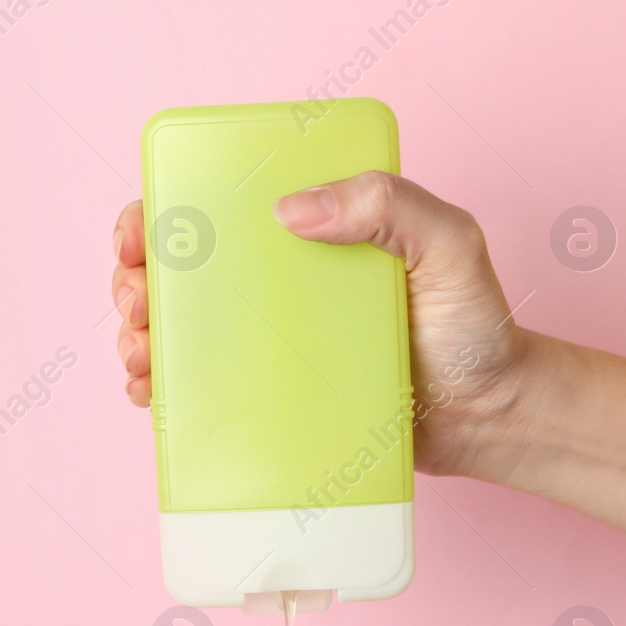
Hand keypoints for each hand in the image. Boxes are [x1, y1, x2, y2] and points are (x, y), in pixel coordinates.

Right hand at [110, 171, 530, 478]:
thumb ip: (390, 206)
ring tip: (142, 354)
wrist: (490, 419)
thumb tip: (290, 210)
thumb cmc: (476, 326)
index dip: (157, 215)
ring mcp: (268, 342)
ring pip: (176, 330)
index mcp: (306, 234)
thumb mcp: (449, 245)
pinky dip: (160, 388)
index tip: (139, 237)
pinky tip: (150, 392)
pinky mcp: (269, 396)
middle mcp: (276, 283)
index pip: (214, 208)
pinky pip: (198, 390)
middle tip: (138, 306)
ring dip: (139, 337)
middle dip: (134, 282)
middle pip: (177, 270)